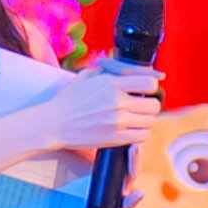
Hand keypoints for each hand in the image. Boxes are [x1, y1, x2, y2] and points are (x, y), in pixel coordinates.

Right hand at [41, 64, 162, 156]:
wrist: (53, 123)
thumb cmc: (69, 100)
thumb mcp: (87, 76)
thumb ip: (110, 71)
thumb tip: (131, 69)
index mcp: (112, 83)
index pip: (150, 83)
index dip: (150, 87)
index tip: (144, 90)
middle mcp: (118, 102)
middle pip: (154, 104)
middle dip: (148, 105)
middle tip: (139, 107)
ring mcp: (117, 121)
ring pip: (150, 121)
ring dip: (144, 120)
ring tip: (133, 119)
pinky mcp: (115, 138)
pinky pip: (142, 136)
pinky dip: (139, 134)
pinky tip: (130, 130)